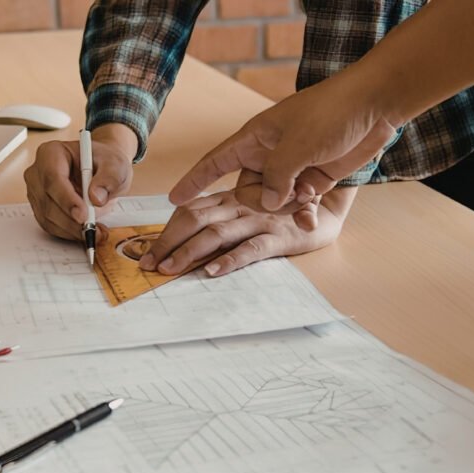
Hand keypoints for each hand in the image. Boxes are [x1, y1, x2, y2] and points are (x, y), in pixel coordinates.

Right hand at [24, 124, 137, 240]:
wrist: (102, 170)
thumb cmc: (104, 162)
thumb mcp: (115, 165)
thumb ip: (109, 178)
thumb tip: (96, 198)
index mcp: (51, 153)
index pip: (52, 178)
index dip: (66, 199)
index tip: (83, 214)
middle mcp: (38, 172)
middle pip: (47, 201)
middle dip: (71, 220)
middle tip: (93, 229)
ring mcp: (37, 192)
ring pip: (47, 217)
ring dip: (72, 229)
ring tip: (96, 230)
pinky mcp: (41, 208)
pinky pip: (50, 226)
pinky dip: (69, 233)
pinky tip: (86, 231)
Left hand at [139, 187, 356, 276]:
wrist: (328, 211)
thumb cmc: (284, 212)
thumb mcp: (250, 209)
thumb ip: (224, 218)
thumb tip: (190, 242)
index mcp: (230, 199)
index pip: (190, 211)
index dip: (165, 230)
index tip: (146, 253)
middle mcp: (240, 206)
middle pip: (195, 220)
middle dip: (167, 242)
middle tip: (147, 265)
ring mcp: (259, 221)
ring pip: (216, 234)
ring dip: (189, 252)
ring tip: (169, 270)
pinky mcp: (278, 238)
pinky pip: (251, 249)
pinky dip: (230, 260)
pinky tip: (212, 271)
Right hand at [168, 67, 395, 215]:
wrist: (374, 106)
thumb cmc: (331, 114)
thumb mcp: (296, 146)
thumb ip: (276, 178)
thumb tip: (264, 204)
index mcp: (255, 138)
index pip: (215, 162)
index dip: (193, 181)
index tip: (173, 200)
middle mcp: (269, 154)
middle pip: (246, 191)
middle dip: (256, 205)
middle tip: (275, 204)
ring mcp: (292, 168)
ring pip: (275, 201)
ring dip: (287, 209)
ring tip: (305, 204)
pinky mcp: (314, 178)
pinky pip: (299, 204)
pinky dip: (304, 212)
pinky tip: (311, 219)